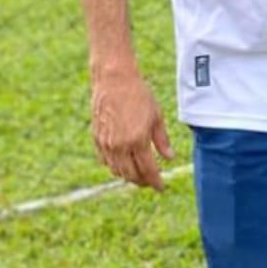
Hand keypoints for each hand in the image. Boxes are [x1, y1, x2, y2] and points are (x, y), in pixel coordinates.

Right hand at [91, 67, 174, 188]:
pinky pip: (106, 161)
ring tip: (138, 175)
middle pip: (131, 175)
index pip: (148, 170)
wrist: (114, 80)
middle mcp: (120, 145)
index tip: (161, 187)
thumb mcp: (156, 117)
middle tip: (151, 182)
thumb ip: (162, 141)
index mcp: (137, 141)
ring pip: (117, 171)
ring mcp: (106, 143)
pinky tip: (123, 165)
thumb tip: (170, 158)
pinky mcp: (96, 138)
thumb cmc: (139, 95)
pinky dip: (115, 167)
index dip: (156, 182)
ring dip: (128, 176)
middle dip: (142, 182)